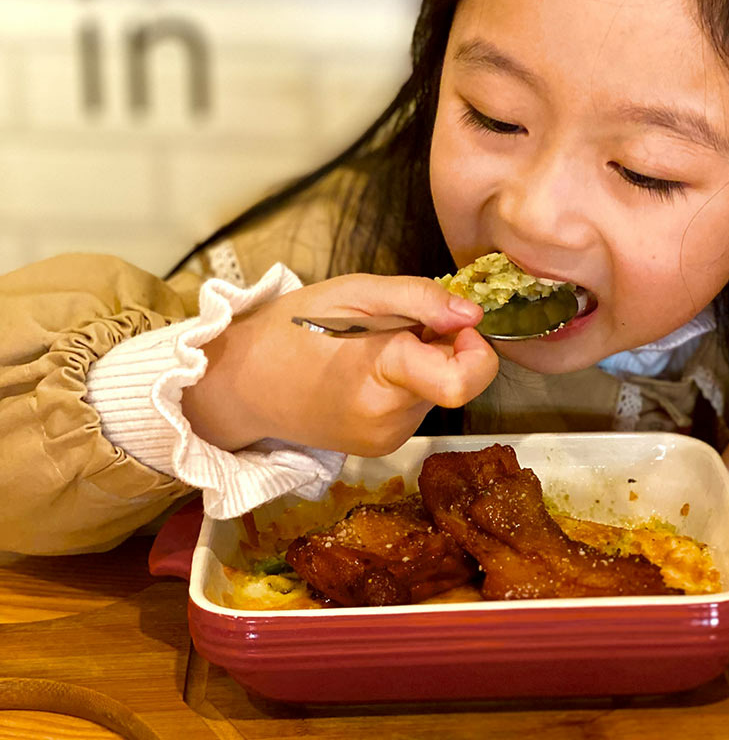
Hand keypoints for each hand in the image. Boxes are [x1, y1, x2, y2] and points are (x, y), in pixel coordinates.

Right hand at [182, 273, 498, 456]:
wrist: (241, 385)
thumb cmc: (291, 330)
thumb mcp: (354, 292)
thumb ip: (419, 299)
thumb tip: (472, 315)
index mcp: (379, 377)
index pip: (463, 381)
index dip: (475, 348)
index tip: (453, 325)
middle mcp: (388, 420)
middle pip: (456, 381)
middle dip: (443, 347)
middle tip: (399, 325)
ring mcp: (385, 440)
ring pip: (438, 393)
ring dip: (424, 364)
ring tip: (373, 347)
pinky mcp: (382, 447)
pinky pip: (417, 407)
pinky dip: (408, 383)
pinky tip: (368, 370)